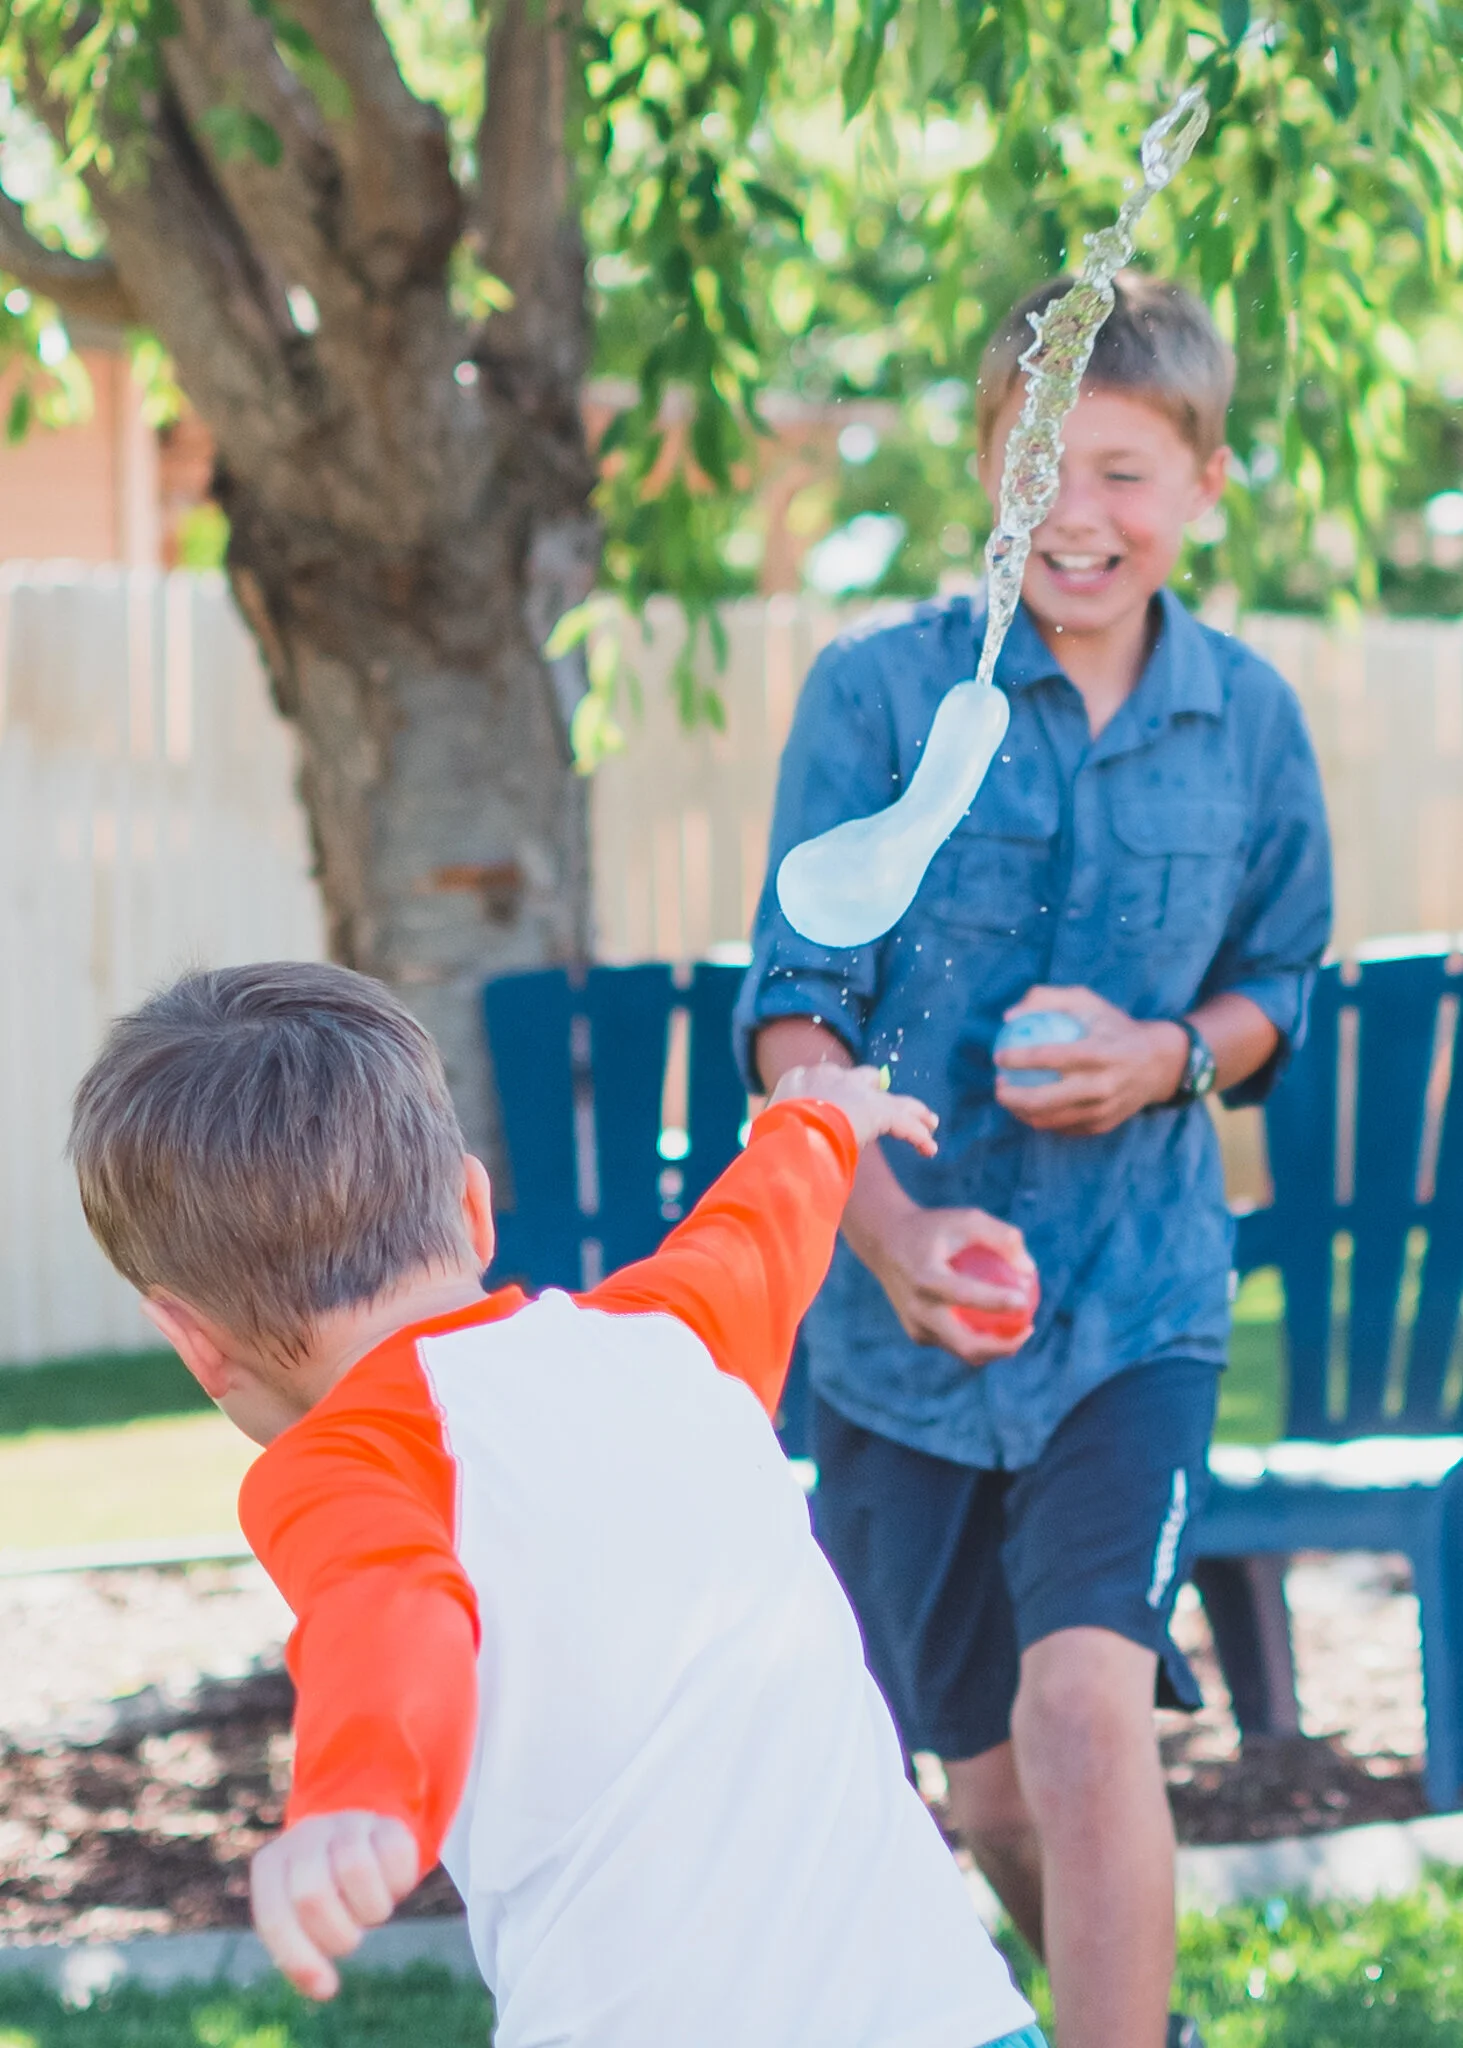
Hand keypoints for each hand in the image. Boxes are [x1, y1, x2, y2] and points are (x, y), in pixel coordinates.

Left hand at [250, 1811, 418, 2000]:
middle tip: (349, 1937)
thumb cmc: (322, 1895)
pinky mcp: (385, 1821)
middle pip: (311, 1894)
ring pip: (356, 1868)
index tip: (326, 1989)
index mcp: (271, 1864)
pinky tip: (389, 1883)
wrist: (354, 1841)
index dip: (299, 1958)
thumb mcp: (300, 1921)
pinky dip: (399, 1883)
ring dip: (371, 1910)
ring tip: (368, 1909)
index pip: (274, 1917)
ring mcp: (345, 1823)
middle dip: (337, 1934)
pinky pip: (396, 1855)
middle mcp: (304, 1836)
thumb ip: (299, 1952)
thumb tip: (323, 1988)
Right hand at [769, 1062, 938, 1158]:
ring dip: (911, 1112)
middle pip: (865, 1079)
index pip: (826, 1081)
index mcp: (800, 1079)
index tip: (841, 1108)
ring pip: (892, 1100)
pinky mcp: (877, 1109)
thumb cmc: (772, 1134)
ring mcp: (856, 1091)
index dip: (837, 1095)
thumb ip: (775, 1135)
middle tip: (887, 1107)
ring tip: (929, 1122)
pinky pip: (903, 1123)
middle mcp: (831, 1077)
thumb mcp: (766, 1130)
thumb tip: (768, 1154)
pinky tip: (929, 1148)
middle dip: (877, 1092)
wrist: (791, 1127)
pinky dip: (917, 1135)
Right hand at [850, 1202, 1035, 1366]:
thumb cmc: (935, 1228)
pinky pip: (954, 1342)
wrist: (886, 1243)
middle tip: (1028, 1328)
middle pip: (965, 1344)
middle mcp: (917, 1308)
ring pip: (963, 1350)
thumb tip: (1029, 1270)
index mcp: (924, 1277)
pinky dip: (979, 1339)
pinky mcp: (917, 1334)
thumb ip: (1002, 1237)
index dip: (996, 1302)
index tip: (1025, 1301)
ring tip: (1021, 1329)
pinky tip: (1001, 1326)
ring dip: (996, 1347)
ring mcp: (915, 1326)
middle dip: (1002, 1346)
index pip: (964, 1295)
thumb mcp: (967, 1219)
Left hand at [994, 986, 1188, 1136]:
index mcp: (1101, 1053)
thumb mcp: (1086, 1001)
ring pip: (1049, 1119)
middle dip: (1011, 1096)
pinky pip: (1062, 1126)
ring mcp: (1103, 1110)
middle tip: (998, 1086)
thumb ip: (1045, 998)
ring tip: (1008, 1096)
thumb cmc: (1112, 1026)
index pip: (1051, 1058)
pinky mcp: (1102, 1125)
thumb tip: (1007, 1016)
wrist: (1158, 1063)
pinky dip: (1040, 1118)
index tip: (998, 1056)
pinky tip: (1026, 1106)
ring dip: (1020, 1111)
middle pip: (1045, 1100)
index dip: (1019, 1059)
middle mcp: (1104, 1086)